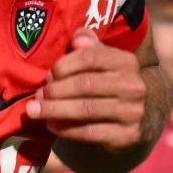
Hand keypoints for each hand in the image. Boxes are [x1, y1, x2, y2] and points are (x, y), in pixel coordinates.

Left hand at [27, 37, 149, 158]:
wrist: (137, 119)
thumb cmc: (109, 85)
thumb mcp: (104, 63)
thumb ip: (89, 47)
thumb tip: (77, 37)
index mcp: (126, 62)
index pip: (91, 57)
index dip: (64, 65)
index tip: (48, 75)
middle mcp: (133, 85)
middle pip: (85, 84)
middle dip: (56, 90)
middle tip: (38, 95)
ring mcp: (132, 111)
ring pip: (86, 109)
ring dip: (55, 109)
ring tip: (35, 111)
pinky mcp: (127, 135)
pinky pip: (89, 132)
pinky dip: (66, 129)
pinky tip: (51, 126)